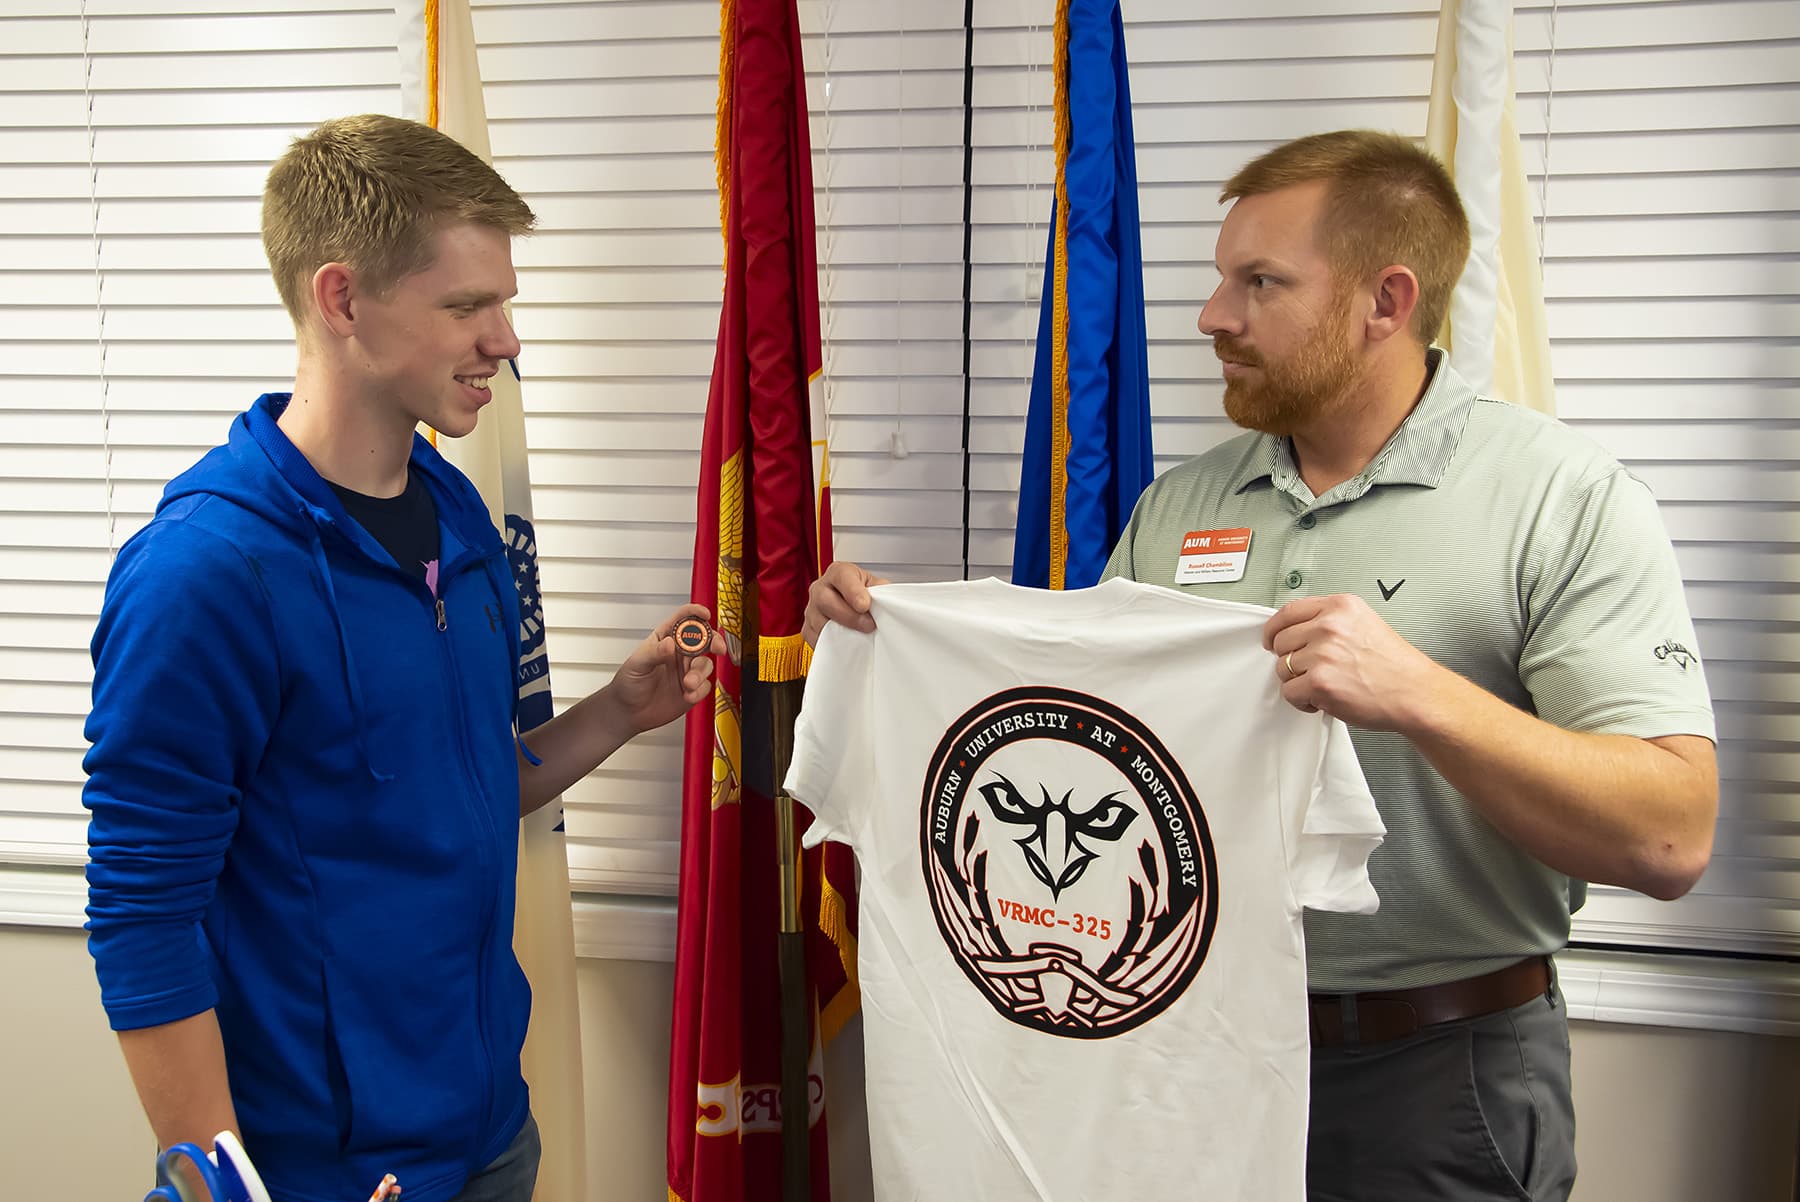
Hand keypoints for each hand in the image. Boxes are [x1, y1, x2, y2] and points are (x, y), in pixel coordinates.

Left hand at [610, 604, 724, 733]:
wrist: (630, 712)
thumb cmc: (629, 683)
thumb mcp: (637, 664)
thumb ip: (655, 652)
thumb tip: (670, 643)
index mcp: (666, 639)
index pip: (683, 620)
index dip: (695, 613)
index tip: (704, 614)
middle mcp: (680, 653)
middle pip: (704, 639)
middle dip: (714, 641)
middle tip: (717, 648)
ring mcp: (688, 670)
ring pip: (706, 664)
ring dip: (700, 674)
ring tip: (687, 684)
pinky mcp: (694, 689)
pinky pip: (706, 686)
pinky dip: (699, 691)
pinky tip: (687, 695)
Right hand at [802, 561, 888, 644]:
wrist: (855, 607)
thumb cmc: (864, 595)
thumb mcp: (877, 587)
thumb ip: (881, 592)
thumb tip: (885, 604)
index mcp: (839, 572)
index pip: (841, 577)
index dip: (853, 591)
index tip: (864, 605)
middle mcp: (821, 588)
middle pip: (825, 600)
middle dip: (849, 616)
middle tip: (868, 625)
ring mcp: (812, 609)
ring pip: (819, 623)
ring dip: (842, 633)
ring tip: (860, 637)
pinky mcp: (808, 628)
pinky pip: (816, 638)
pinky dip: (832, 644)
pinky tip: (846, 642)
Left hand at [1264, 594, 1442, 730]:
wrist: (1415, 693)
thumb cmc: (1395, 666)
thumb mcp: (1364, 624)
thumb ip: (1331, 621)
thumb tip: (1298, 631)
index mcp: (1340, 607)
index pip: (1288, 611)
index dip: (1275, 629)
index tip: (1272, 640)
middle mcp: (1330, 626)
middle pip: (1281, 641)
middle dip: (1290, 659)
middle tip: (1310, 671)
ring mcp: (1323, 654)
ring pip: (1282, 668)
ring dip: (1298, 681)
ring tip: (1324, 685)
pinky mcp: (1320, 682)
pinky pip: (1289, 692)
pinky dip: (1302, 701)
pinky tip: (1322, 700)